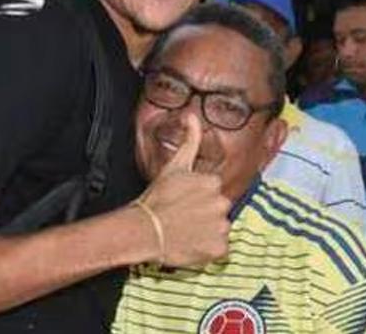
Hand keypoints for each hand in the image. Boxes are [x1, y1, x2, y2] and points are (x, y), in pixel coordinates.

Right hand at [137, 114, 230, 266]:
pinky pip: (219, 249)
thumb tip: (191, 115)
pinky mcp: (218, 248)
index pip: (214, 191)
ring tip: (186, 231)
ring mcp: (221, 227)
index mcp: (213, 183)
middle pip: (219, 210)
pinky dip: (207, 250)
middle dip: (205, 214)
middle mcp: (222, 204)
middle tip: (184, 218)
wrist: (144, 229)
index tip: (184, 203)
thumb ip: (189, 139)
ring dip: (206, 232)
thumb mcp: (174, 165)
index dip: (199, 199)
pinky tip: (191, 244)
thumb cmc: (155, 199)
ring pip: (219, 229)